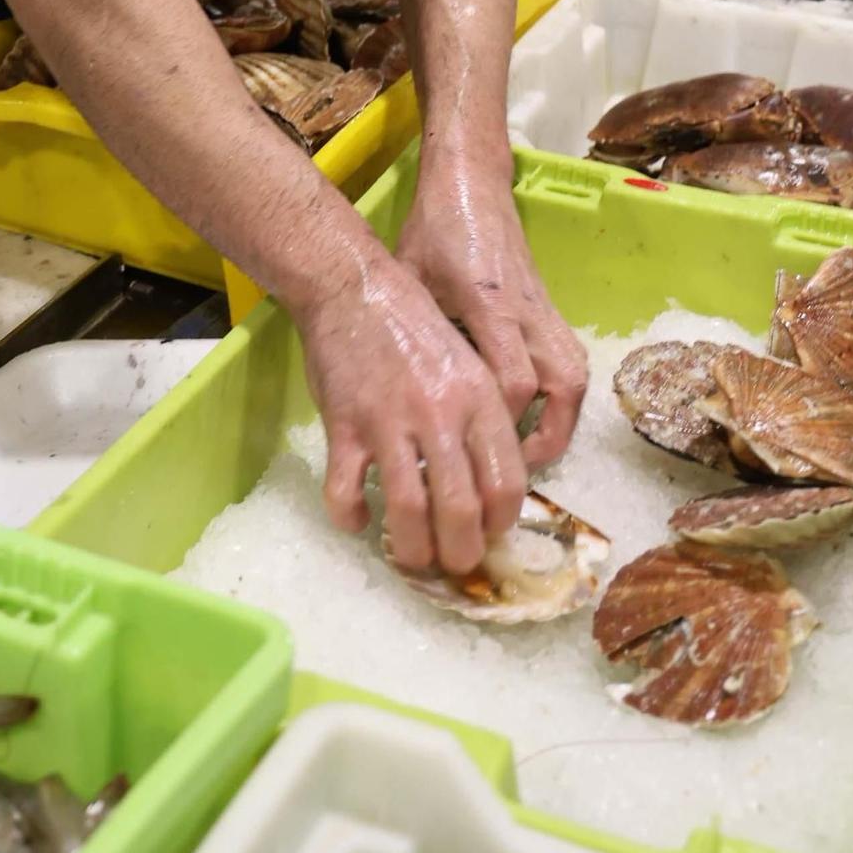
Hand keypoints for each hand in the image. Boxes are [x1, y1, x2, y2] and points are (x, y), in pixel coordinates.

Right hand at [298, 261, 525, 578]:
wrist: (353, 287)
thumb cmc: (414, 323)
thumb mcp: (466, 361)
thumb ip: (481, 415)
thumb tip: (487, 480)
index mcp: (481, 398)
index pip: (507, 483)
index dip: (501, 523)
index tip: (489, 533)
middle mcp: (442, 415)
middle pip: (462, 511)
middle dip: (461, 554)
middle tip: (453, 565)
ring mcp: (391, 422)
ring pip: (408, 513)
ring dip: (412, 552)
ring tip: (411, 559)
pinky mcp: (346, 426)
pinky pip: (346, 492)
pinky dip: (350, 517)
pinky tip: (355, 519)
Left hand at [396, 170, 587, 469]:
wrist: (470, 184)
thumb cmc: (433, 230)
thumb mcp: (409, 276)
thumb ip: (410, 330)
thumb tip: (388, 395)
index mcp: (488, 303)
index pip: (511, 379)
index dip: (499, 423)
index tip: (468, 455)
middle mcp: (527, 312)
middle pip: (560, 386)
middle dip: (542, 439)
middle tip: (510, 477)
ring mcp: (545, 311)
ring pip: (574, 378)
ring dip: (559, 423)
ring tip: (528, 460)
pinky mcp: (550, 309)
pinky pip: (569, 365)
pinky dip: (560, 400)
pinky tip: (534, 421)